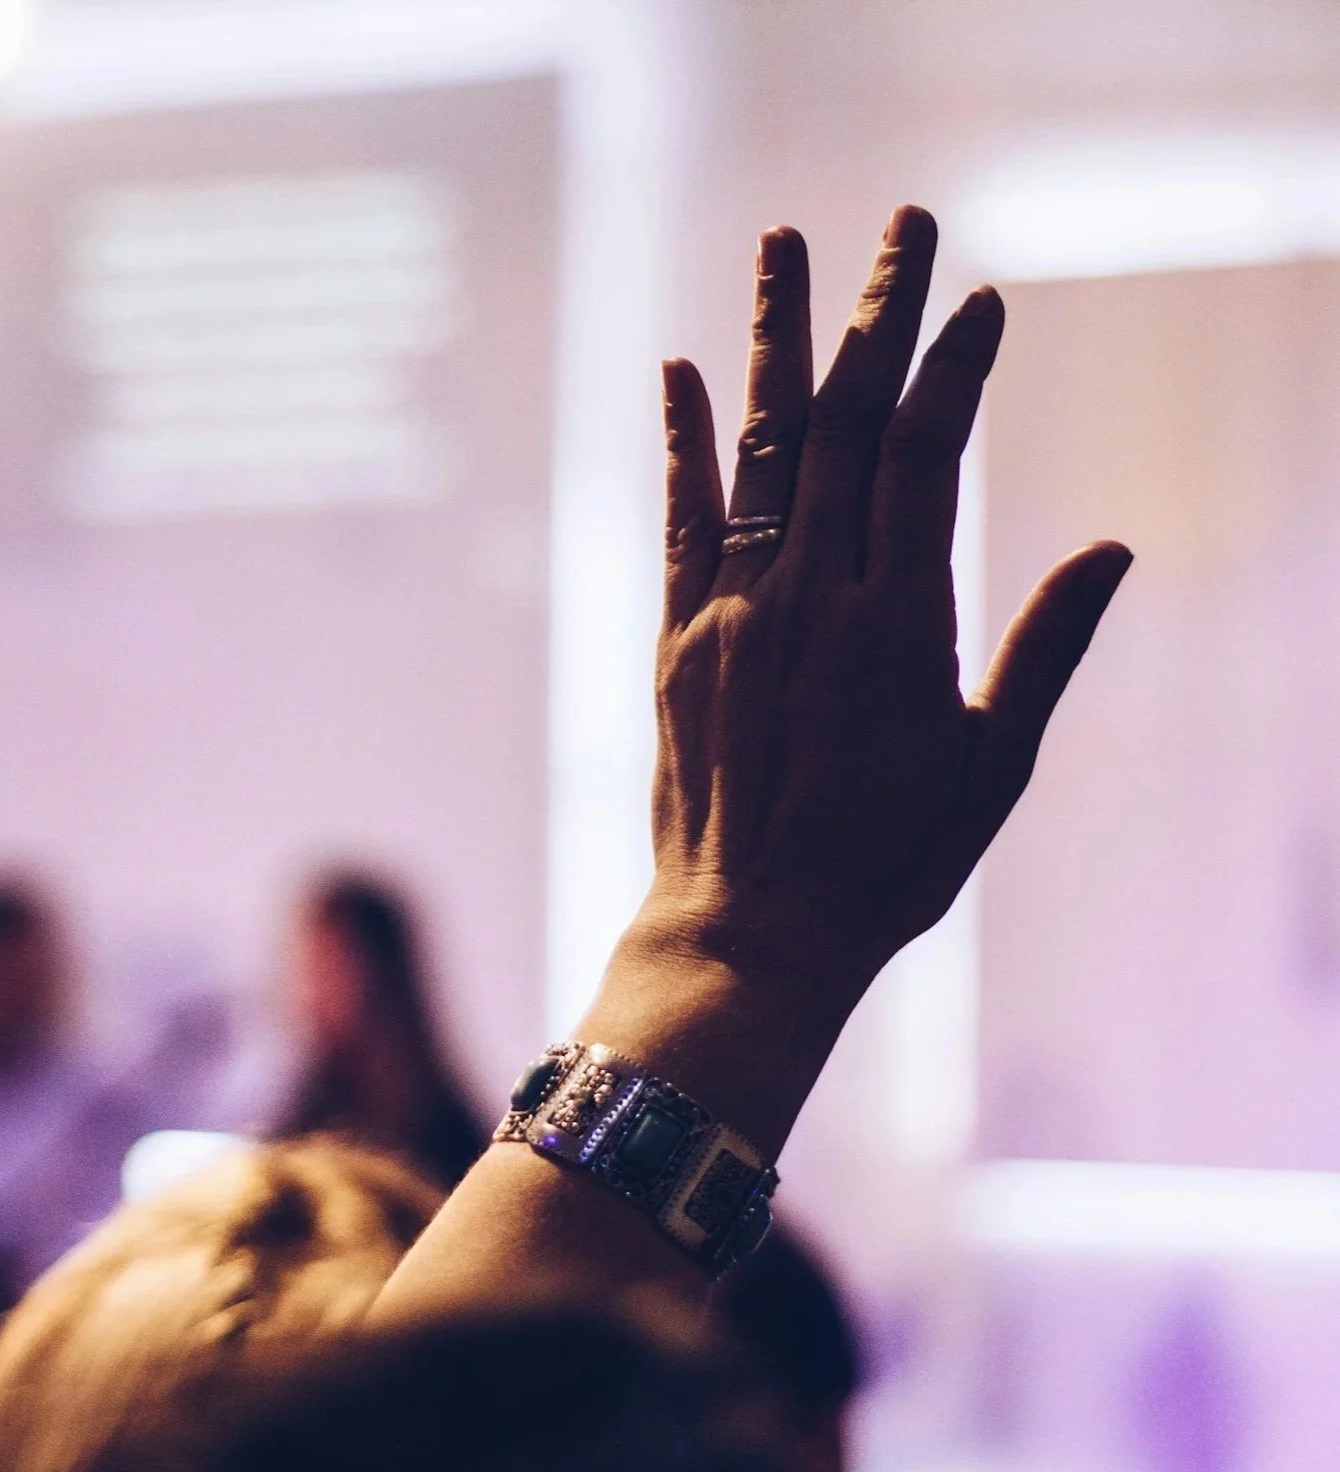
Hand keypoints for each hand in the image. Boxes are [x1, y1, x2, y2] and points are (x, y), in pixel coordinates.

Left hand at [580, 207, 1130, 1150]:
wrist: (748, 935)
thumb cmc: (885, 865)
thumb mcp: (990, 767)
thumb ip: (1043, 650)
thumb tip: (1110, 550)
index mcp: (899, 623)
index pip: (928, 456)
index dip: (952, 368)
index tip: (978, 302)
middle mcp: (810, 598)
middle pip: (846, 424)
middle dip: (876, 315)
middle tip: (900, 222)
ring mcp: (734, 613)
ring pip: (762, 449)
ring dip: (778, 340)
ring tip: (786, 245)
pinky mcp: (675, 641)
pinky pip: (679, 521)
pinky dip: (684, 442)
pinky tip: (681, 370)